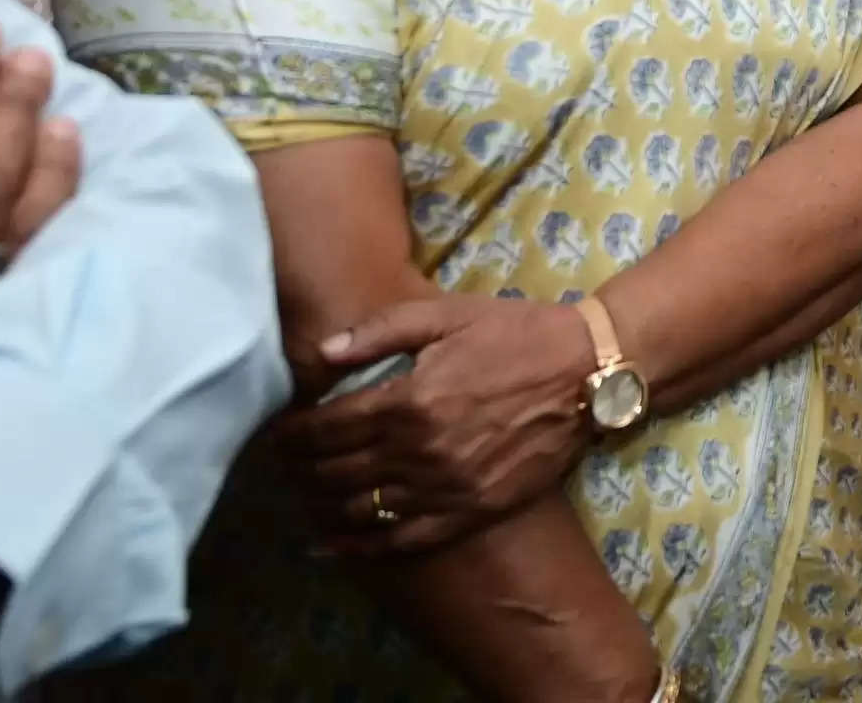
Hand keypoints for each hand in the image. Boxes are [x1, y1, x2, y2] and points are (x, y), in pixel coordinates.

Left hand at [288, 296, 603, 555]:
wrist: (588, 374)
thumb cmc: (516, 334)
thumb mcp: (448, 314)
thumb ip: (381, 332)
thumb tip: (321, 354)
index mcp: (410, 400)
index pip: (327, 428)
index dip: (292, 435)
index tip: (274, 435)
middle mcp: (420, 451)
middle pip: (335, 471)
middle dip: (298, 470)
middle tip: (279, 468)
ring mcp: (445, 488)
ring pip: (360, 509)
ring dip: (320, 507)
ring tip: (299, 500)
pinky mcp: (470, 512)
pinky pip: (402, 540)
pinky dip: (359, 548)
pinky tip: (331, 547)